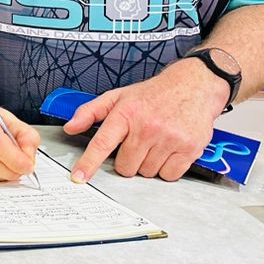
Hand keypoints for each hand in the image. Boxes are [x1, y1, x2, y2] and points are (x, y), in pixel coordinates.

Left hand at [64, 59, 229, 182]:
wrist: (192, 86)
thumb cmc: (153, 94)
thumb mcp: (118, 96)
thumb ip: (91, 112)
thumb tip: (71, 127)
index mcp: (127, 113)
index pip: (103, 143)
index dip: (89, 162)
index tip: (80, 177)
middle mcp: (148, 126)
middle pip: (126, 166)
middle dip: (128, 160)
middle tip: (136, 144)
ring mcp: (169, 138)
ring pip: (147, 173)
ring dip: (147, 164)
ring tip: (154, 143)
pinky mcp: (189, 149)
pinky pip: (169, 176)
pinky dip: (166, 169)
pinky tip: (168, 150)